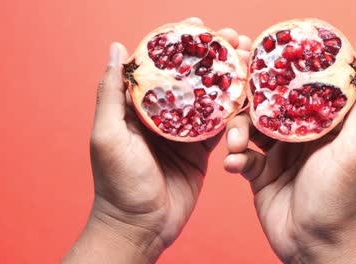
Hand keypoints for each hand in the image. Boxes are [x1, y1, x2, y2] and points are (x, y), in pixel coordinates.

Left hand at [63, 17, 252, 262]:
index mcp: (137, 106)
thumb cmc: (118, 183)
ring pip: (207, 96)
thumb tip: (115, 48)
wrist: (141, 226)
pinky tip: (247, 91)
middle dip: (209, 55)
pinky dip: (233, 108)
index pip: (158, 65)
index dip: (178, 43)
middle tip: (230, 36)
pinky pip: (219, 124)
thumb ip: (111, 93)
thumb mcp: (108, 135)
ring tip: (245, 56)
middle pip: (188, 76)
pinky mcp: (200, 149)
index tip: (197, 25)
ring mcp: (183, 131)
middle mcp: (162, 114)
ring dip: (226, 76)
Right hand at [224, 58, 355, 262]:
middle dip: (250, 104)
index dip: (283, 74)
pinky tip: (233, 164)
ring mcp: (277, 154)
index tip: (262, 62)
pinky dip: (234, 158)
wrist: (315, 244)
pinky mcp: (259, 174)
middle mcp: (297, 136)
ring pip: (248, 128)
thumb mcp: (354, 149)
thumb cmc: (340, 198)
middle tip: (237, 102)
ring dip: (237, 132)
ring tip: (236, 145)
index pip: (300, 89)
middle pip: (268, 106)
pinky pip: (240, 157)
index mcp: (322, 126)